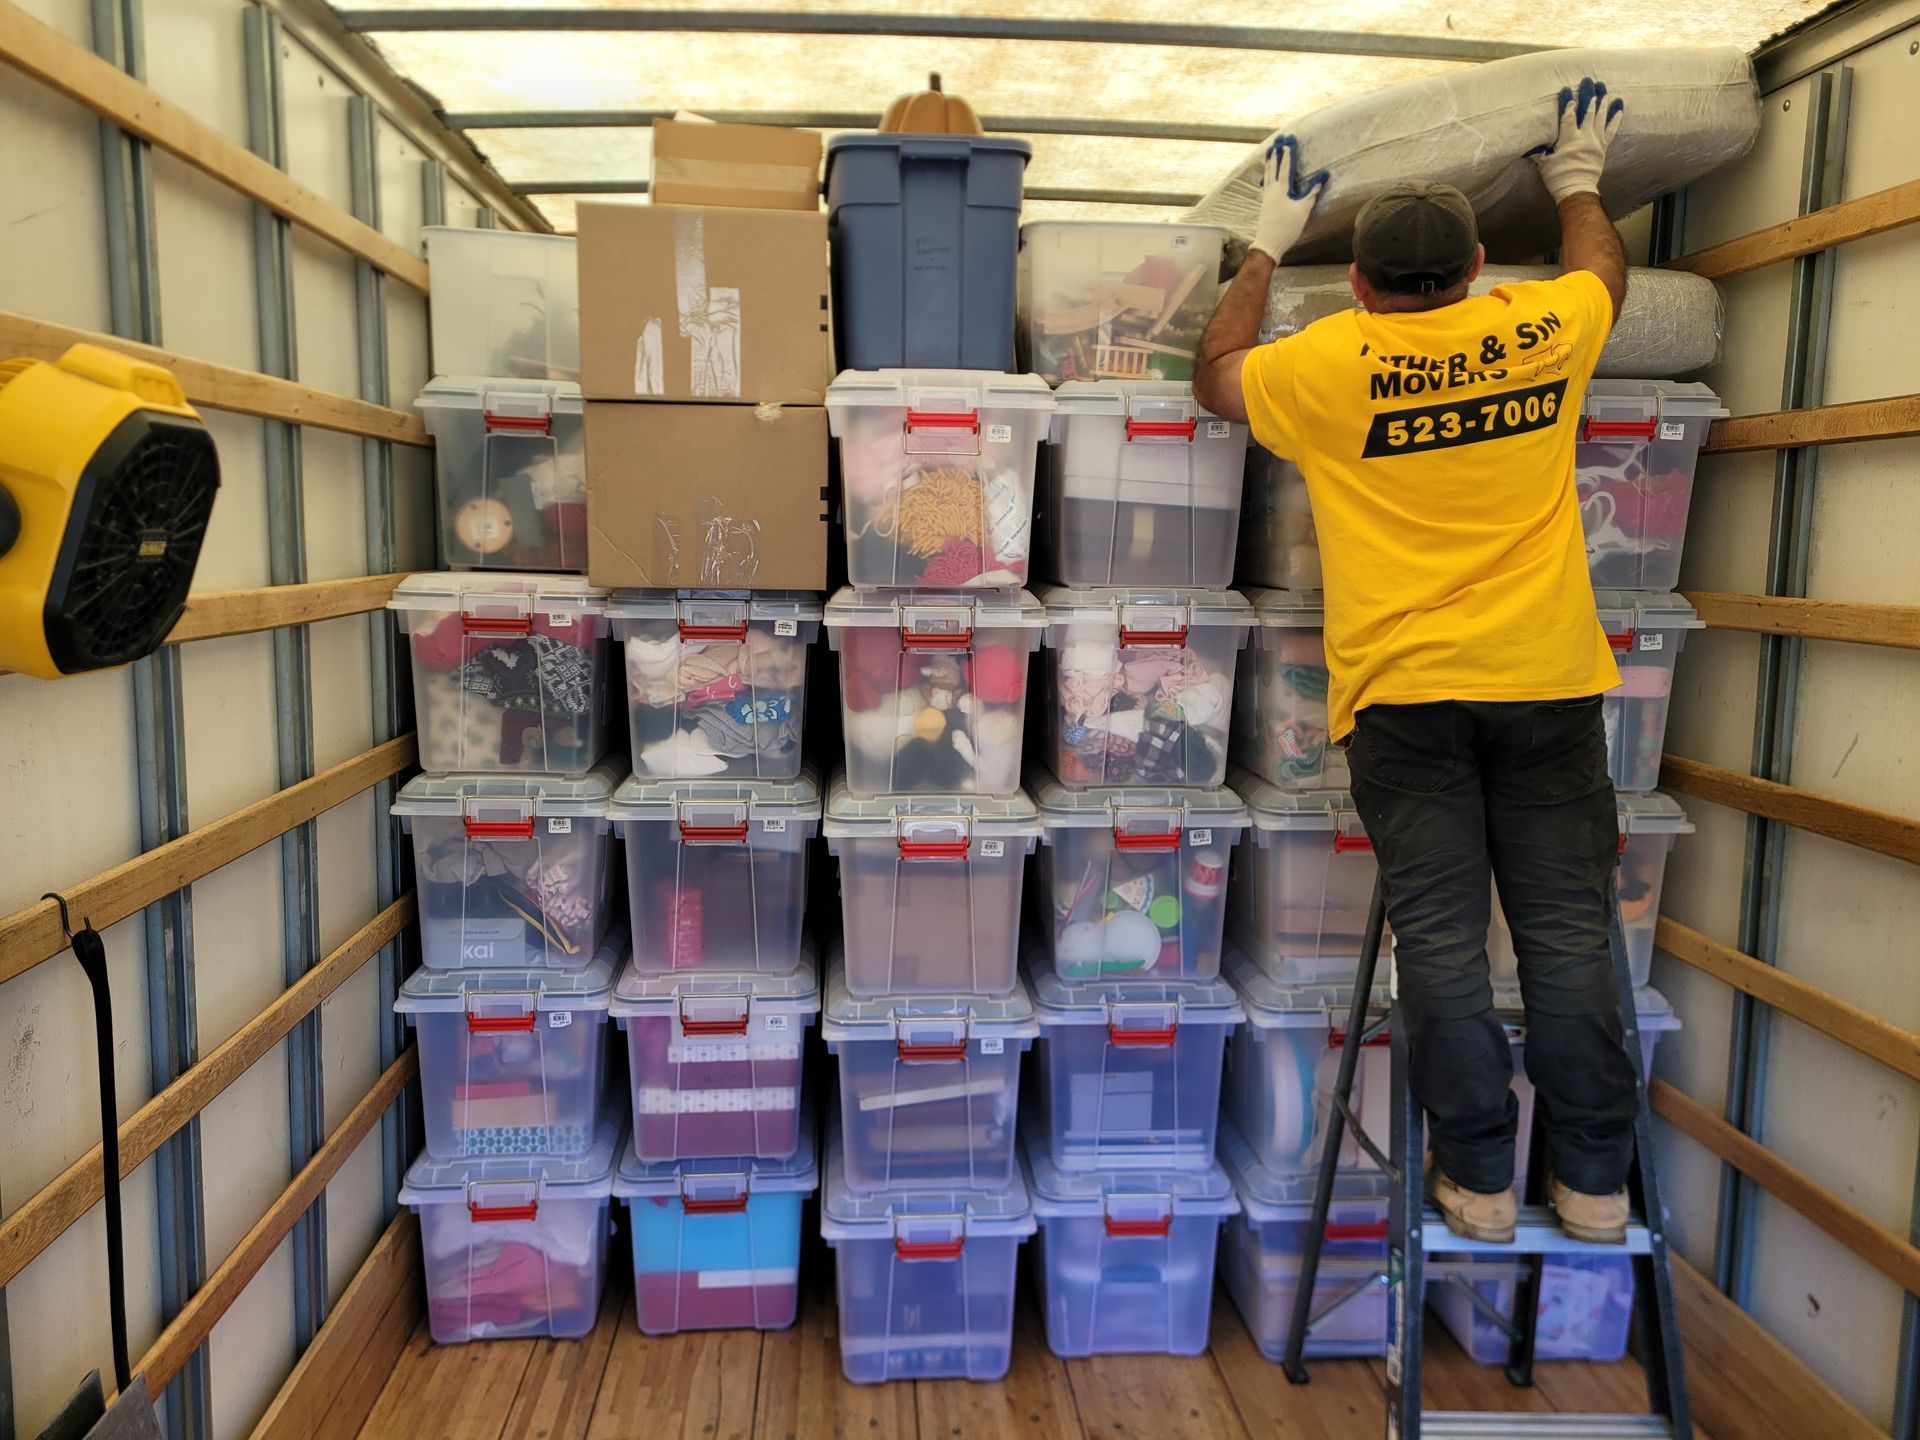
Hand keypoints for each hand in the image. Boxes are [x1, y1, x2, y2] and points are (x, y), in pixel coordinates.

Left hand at [1249, 134, 1328, 262]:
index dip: (1288, 153)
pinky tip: (1266, 174)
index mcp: (1281, 189)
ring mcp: (1266, 196)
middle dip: (1277, 152)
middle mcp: (1271, 189)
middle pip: (1274, 166)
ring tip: (1270, 151)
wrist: (1269, 243)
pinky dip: (1266, 174)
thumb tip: (1324, 176)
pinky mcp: (1264, 203)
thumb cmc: (1287, 227)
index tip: (1289, 140)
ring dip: (1270, 161)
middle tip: (1278, 140)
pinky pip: (1265, 182)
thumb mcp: (1303, 209)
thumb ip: (1312, 191)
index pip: (1286, 166)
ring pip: (1267, 174)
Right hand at [1530, 78, 1624, 204]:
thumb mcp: (1544, 163)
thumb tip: (1533, 146)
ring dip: (1603, 102)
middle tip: (1589, 82)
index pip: (1568, 116)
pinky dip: (1615, 118)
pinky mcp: (1603, 147)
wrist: (1576, 190)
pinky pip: (1611, 130)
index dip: (1567, 102)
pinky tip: (1619, 107)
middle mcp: (1584, 136)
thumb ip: (1542, 150)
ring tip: (1604, 90)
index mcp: (1568, 138)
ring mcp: (1596, 141)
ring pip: (1601, 117)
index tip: (1568, 90)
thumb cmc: (1558, 177)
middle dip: (1588, 95)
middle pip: (1587, 112)